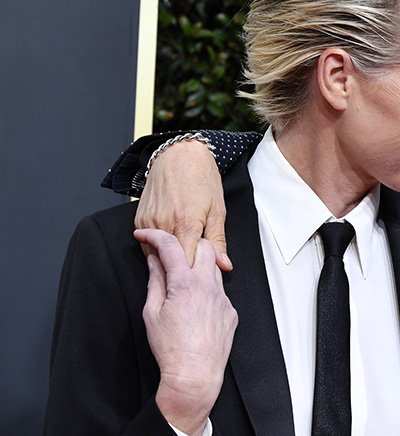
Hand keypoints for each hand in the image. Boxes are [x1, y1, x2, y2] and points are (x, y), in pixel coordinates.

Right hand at [135, 139, 231, 270]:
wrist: (179, 156)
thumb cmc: (201, 179)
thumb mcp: (217, 210)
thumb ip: (218, 241)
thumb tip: (224, 265)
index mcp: (186, 223)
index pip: (186, 263)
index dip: (195, 273)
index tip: (202, 279)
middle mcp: (163, 223)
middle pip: (170, 261)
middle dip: (182, 269)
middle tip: (195, 272)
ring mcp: (148, 221)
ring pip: (155, 255)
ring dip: (168, 259)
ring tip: (183, 257)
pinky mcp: (139, 219)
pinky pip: (146, 244)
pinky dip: (158, 249)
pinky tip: (171, 246)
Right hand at [137, 228, 237, 435]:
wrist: (195, 375)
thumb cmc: (171, 348)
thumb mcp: (152, 312)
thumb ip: (155, 282)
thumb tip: (154, 262)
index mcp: (186, 284)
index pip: (170, 246)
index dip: (154, 235)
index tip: (143, 234)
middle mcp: (209, 286)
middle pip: (203, 246)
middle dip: (185, 242)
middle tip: (168, 252)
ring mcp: (223, 298)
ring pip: (214, 267)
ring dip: (198, 265)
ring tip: (180, 279)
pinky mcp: (230, 311)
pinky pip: (219, 291)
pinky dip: (206, 289)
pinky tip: (194, 304)